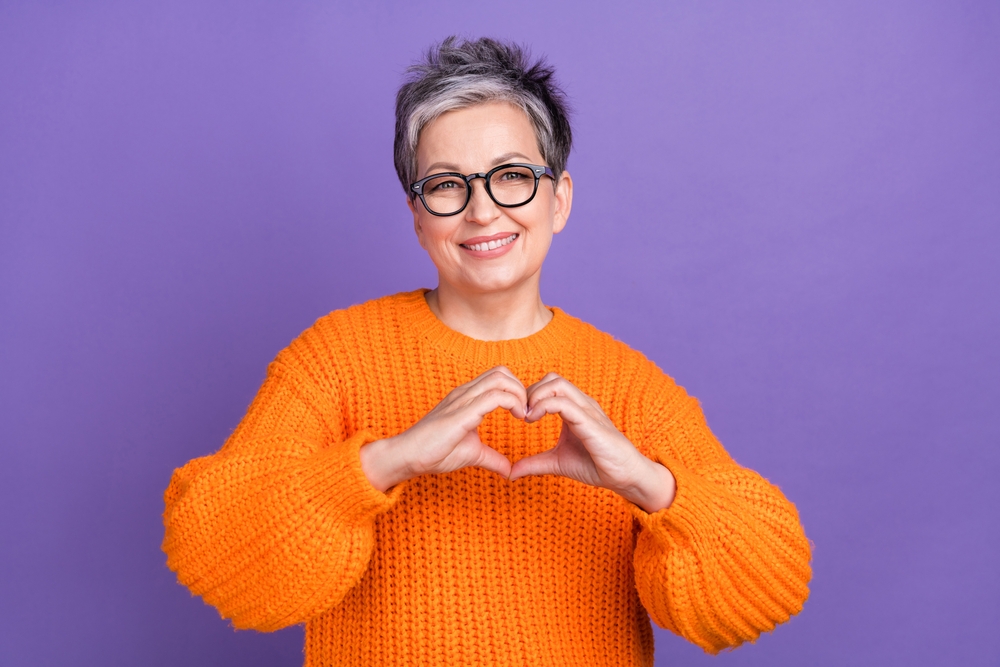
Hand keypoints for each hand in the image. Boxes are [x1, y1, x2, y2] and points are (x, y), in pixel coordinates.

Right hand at [360, 366, 526, 491]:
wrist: (408, 456)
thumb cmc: (434, 452)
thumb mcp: (472, 454)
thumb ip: (491, 458)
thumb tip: (508, 470)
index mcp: (467, 398)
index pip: (498, 378)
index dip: (517, 391)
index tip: (525, 414)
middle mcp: (465, 393)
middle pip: (502, 372)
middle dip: (521, 388)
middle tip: (527, 412)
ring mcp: (463, 399)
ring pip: (500, 378)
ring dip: (520, 394)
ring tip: (524, 415)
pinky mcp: (462, 412)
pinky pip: (494, 396)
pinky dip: (513, 403)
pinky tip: (519, 418)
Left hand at [507, 373, 675, 511]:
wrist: (625, 476)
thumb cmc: (596, 465)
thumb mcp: (557, 463)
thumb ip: (535, 463)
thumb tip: (511, 473)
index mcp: (574, 408)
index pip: (549, 385)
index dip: (529, 396)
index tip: (519, 416)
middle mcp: (581, 404)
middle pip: (552, 378)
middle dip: (530, 392)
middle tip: (521, 414)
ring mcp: (586, 410)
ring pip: (557, 384)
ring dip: (535, 396)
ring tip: (527, 417)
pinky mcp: (590, 422)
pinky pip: (564, 403)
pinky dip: (544, 406)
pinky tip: (533, 420)